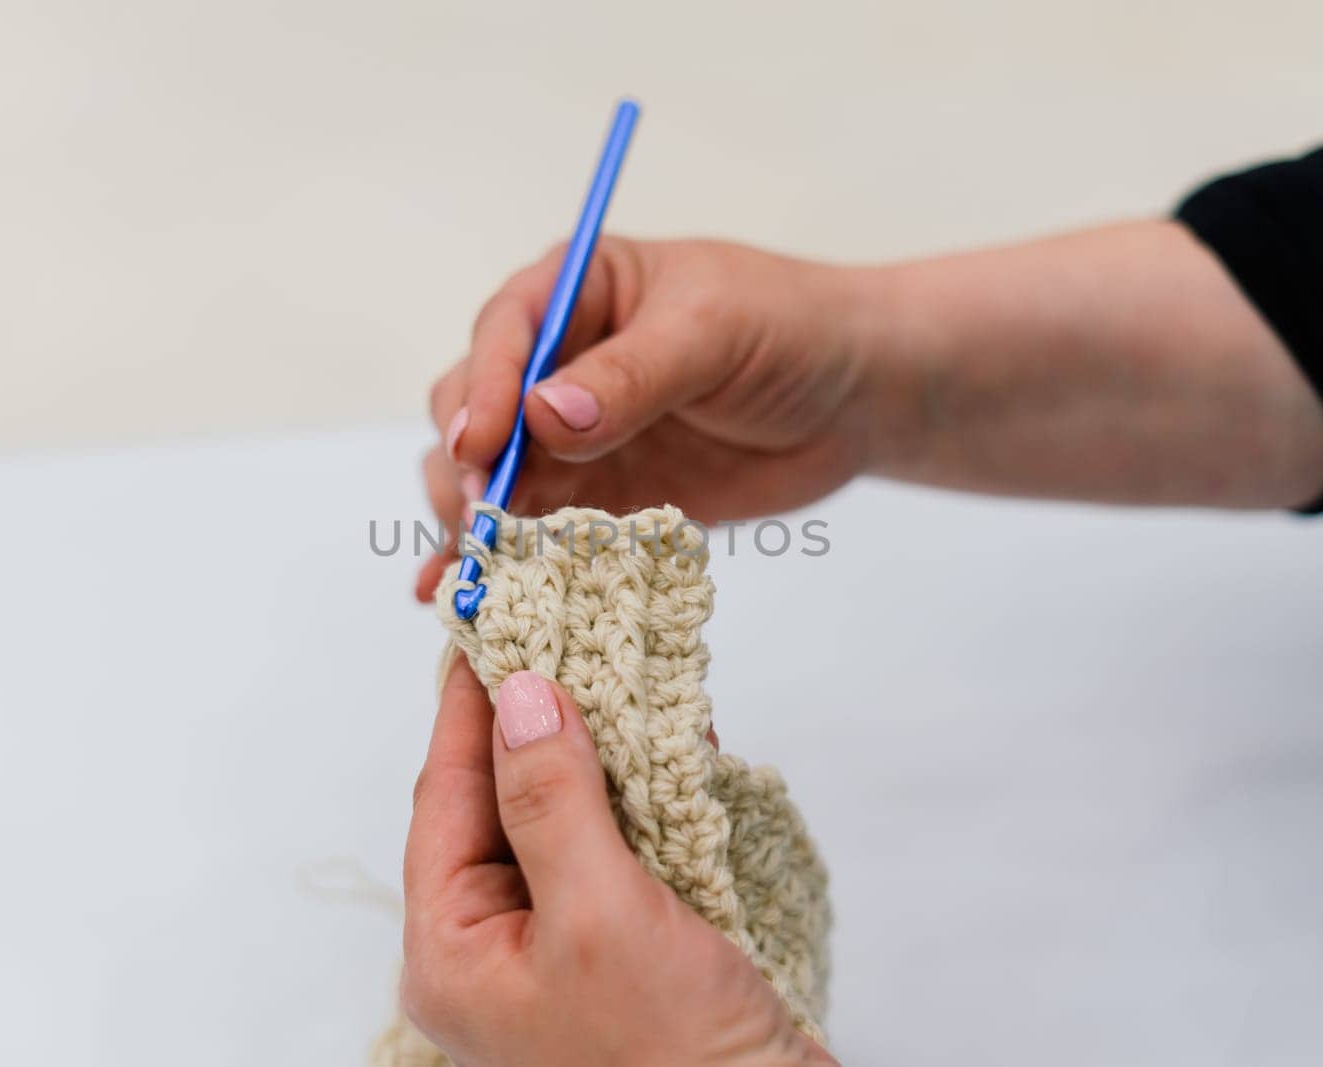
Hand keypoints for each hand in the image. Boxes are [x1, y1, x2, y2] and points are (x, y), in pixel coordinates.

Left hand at [401, 657, 834, 1066]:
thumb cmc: (670, 1060)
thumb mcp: (601, 915)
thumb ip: (552, 802)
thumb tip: (518, 697)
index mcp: (454, 950)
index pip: (447, 797)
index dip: (472, 708)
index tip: (489, 625)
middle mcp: (495, 947)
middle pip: (501, 802)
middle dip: (541, 720)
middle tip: (565, 633)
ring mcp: (561, 949)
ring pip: (564, 818)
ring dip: (597, 751)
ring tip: (621, 673)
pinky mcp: (623, 948)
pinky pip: (616, 847)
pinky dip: (642, 793)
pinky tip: (672, 744)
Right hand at [417, 238, 890, 599]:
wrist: (854, 397)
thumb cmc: (790, 331)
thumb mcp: (713, 332)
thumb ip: (632, 375)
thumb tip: (545, 418)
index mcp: (575, 291)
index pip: (504, 334)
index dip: (483, 391)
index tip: (479, 447)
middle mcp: (553, 360)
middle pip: (471, 407)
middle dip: (467, 462)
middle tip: (482, 517)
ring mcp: (567, 435)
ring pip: (486, 475)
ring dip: (473, 518)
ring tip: (476, 564)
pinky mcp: (594, 498)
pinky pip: (532, 528)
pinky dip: (504, 560)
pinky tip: (476, 592)